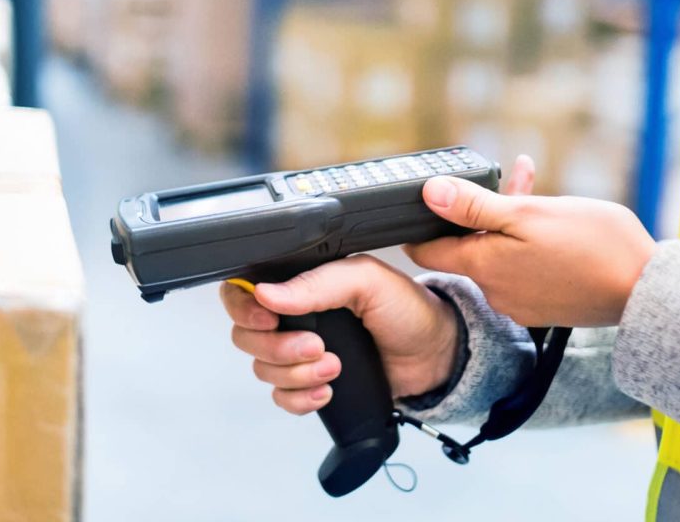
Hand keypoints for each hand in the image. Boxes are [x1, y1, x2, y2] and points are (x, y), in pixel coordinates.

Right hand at [218, 155, 540, 415]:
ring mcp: (299, 351)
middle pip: (247, 336)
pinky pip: (281, 397)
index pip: (244, 291)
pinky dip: (299, 398)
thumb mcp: (367, 281)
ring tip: (333, 368)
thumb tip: (268, 293)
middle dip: (278, 347)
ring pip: (263, 369)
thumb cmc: (407, 309)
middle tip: (317, 348)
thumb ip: (318, 283)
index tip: (267, 320)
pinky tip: (326, 392)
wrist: (436, 355)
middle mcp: (293, 315)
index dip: (245, 308)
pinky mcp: (310, 383)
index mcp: (301, 283)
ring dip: (295, 374)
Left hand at [402, 171, 654, 327]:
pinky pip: (523, 268)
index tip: (426, 200)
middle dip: (481, 210)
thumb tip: (429, 194)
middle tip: (505, 177)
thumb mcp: (529, 214)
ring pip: (499, 253)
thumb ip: (475, 206)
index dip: (422, 222)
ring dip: (510, 221)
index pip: (427, 250)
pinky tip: (555, 220)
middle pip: (469, 246)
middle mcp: (495, 292)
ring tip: (535, 185)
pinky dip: (529, 243)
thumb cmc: (592, 246)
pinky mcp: (545, 306)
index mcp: (484, 267)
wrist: (647, 290)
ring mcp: (521, 303)